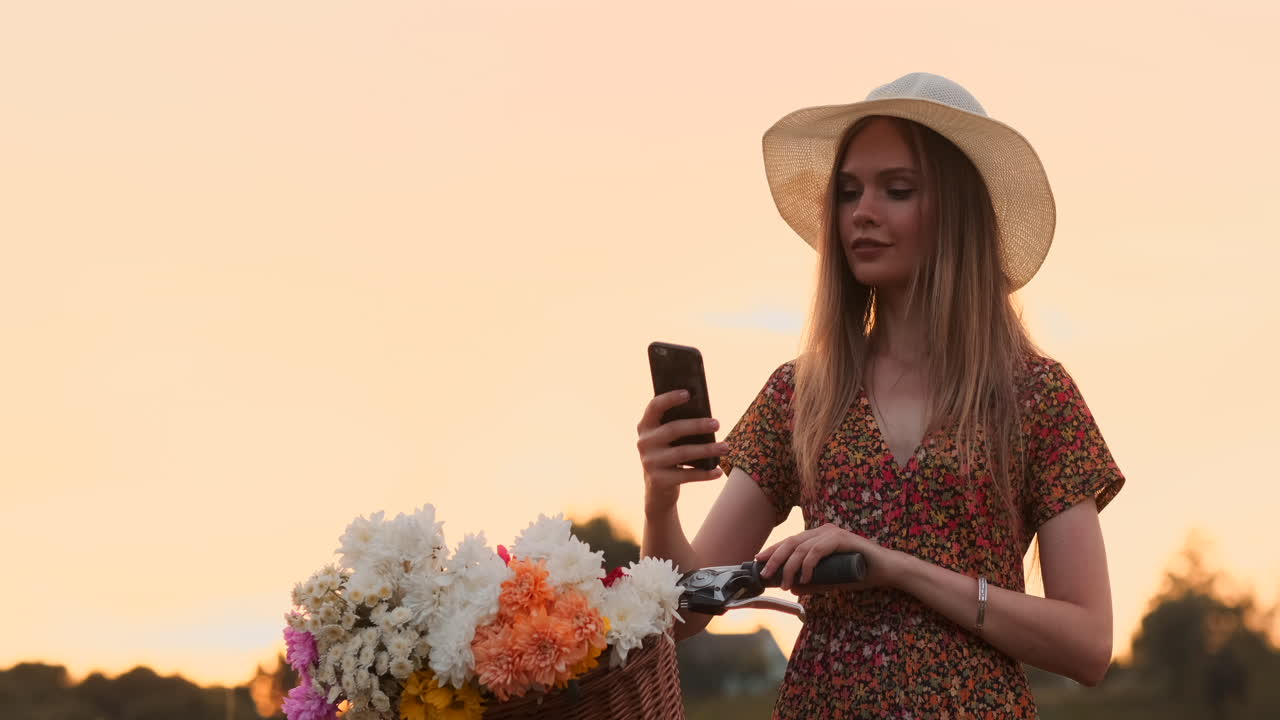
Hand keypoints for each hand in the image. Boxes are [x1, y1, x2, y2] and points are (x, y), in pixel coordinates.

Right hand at [636, 390, 729, 514]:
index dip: (670, 398)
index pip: (655, 407)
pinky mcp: (659, 480)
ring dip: (707, 449)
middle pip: (673, 429)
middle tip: (717, 423)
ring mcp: (650, 462)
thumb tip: (708, 416)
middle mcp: (644, 442)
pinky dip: (704, 473)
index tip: (688, 393)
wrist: (658, 490)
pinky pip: (686, 475)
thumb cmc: (671, 454)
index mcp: (646, 426)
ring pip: (682, 453)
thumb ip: (679, 425)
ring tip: (726, 447)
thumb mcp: (669, 439)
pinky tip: (718, 471)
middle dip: (697, 425)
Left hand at [755, 523, 904, 592]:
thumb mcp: (830, 581)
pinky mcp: (842, 539)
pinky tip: (804, 578)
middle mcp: (823, 531)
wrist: (886, 571)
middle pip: (791, 542)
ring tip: (786, 584)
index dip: (773, 551)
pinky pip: (817, 550)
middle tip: (766, 575)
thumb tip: (791, 588)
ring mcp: (832, 533)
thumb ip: (813, 583)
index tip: (758, 562)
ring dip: (790, 567)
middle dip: (775, 559)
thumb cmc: (859, 574)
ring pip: (801, 548)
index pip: (790, 542)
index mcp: (818, 537)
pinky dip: (808, 565)